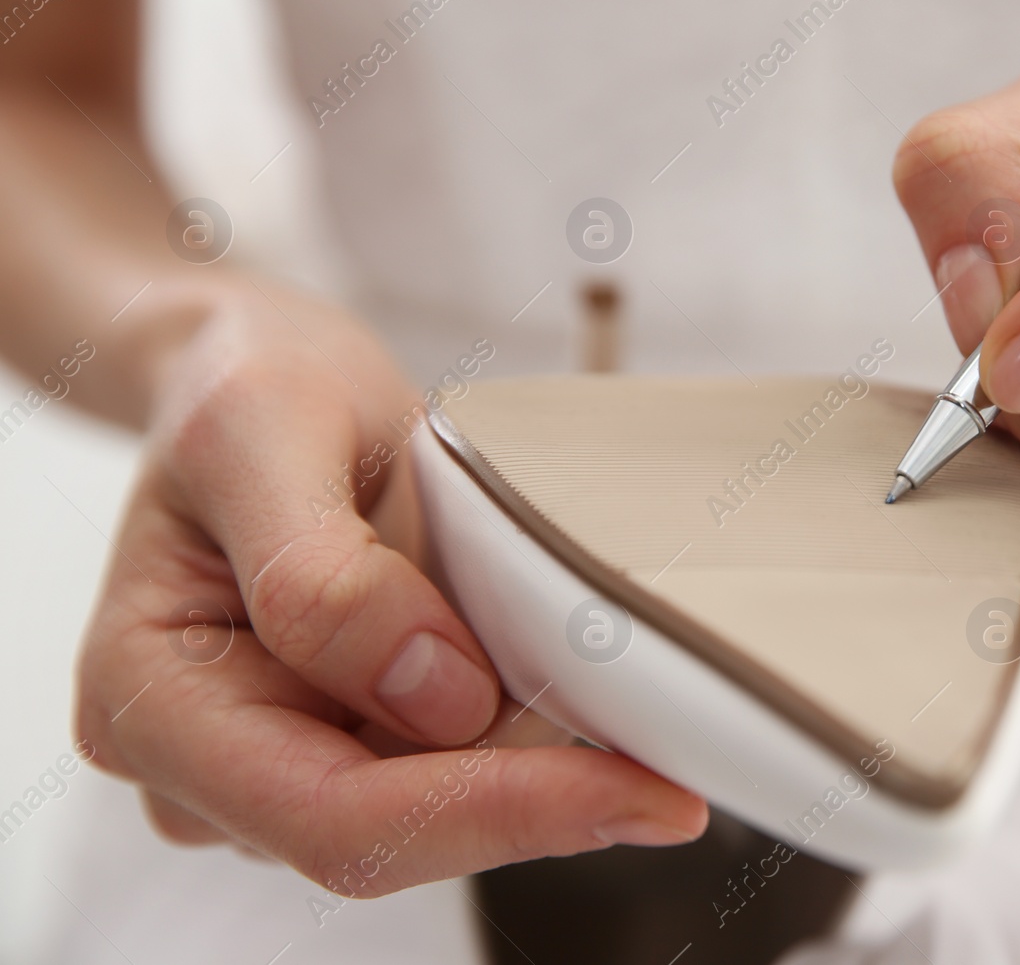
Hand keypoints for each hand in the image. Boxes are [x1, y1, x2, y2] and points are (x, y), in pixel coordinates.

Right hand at [74, 285, 706, 895]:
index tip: (637, 790)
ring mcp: (270, 761)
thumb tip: (436, 699)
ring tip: (626, 716)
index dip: (492, 814)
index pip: (332, 815)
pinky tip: (579, 704)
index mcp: (149, 694)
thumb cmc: (247, 384)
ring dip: (535, 777)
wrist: (256, 378)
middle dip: (535, 806)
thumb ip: (323, 572)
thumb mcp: (266, 427)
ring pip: (429, 819)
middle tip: (675, 772)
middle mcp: (197, 760)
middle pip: (388, 838)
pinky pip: (446, 776)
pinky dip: (523, 751)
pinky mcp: (337, 744)